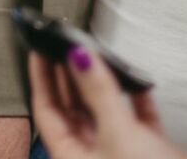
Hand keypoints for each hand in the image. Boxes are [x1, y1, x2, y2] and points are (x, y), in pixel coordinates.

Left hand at [28, 47, 186, 158]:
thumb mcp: (117, 133)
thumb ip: (99, 93)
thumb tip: (78, 55)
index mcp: (71, 157)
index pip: (48, 112)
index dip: (43, 79)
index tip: (40, 47)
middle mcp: (90, 154)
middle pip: (73, 108)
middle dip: (69, 74)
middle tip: (66, 39)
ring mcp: (118, 151)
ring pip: (103, 109)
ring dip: (102, 81)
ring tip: (98, 50)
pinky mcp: (146, 149)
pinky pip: (135, 115)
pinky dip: (135, 94)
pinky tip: (137, 77)